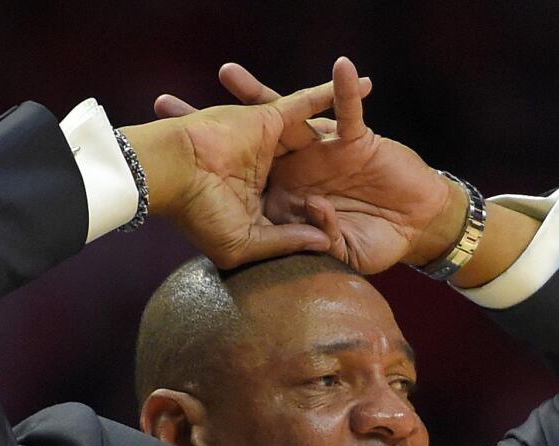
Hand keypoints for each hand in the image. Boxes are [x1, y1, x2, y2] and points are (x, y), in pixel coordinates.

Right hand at [121, 78, 368, 268]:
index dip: (319, 223)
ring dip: (344, 138)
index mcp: (258, 206)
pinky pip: (311, 104)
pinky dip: (338, 94)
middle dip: (339, 181)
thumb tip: (321, 244)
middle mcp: (268, 174)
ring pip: (316, 139)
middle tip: (375, 191)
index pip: (297, 213)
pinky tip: (368, 88)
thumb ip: (287, 243)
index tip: (349, 234)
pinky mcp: (271, 120)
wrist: (171, 176)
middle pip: (312, 177)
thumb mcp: (246, 244)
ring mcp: (270, 146)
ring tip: (387, 143)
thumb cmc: (200, 216)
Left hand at [155, 57, 465, 273]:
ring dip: (255, 92)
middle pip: (243, 137)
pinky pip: (346, 113)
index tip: (160, 162)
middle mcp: (295, 166)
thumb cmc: (376, 241)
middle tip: (163, 105)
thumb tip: (283, 239)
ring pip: (282, 115)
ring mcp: (320, 151)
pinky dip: (343, 91)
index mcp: (283, 193)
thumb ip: (303, 245)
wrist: (412, 226)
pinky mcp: (355, 141)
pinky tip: (338, 68)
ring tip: (224, 73)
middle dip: (204, 120)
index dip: (201, 167)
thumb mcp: (335, 249)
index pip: (236, 176)